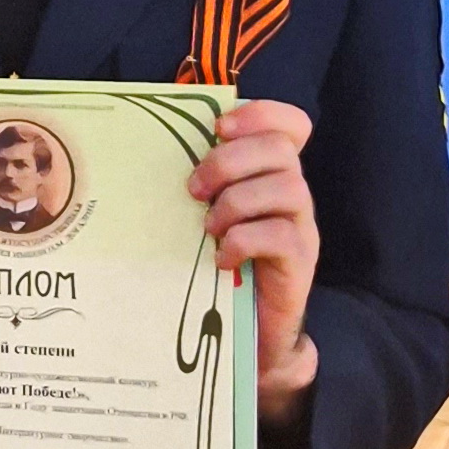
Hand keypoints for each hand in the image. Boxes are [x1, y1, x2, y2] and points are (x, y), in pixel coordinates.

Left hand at [188, 98, 320, 419]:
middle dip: (229, 161)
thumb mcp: (207, 215)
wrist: (252, 334)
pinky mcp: (301, 263)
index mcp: (271, 174)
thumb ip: (198, 183)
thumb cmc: (219, 265)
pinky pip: (281, 237)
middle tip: (194, 190)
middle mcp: (292, 194)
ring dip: (236, 203)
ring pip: (286, 189)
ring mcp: (301, 227)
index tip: (218, 128)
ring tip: (208, 228)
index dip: (262, 114)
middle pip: (280, 150)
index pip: (290, 124)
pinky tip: (222, 258)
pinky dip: (244, 242)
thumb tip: (147, 147)